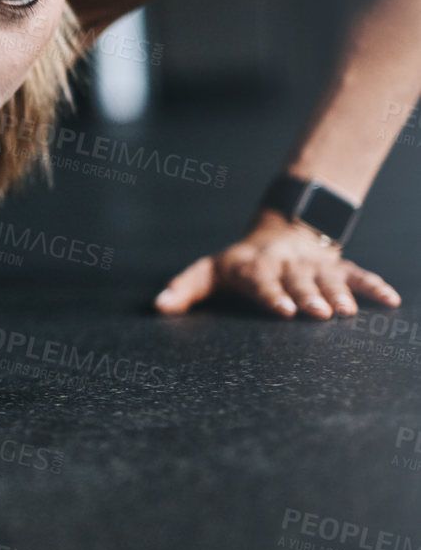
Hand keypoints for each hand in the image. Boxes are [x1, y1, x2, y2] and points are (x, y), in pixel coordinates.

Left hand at [154, 210, 401, 317]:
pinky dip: (374, 286)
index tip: (282, 311)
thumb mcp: (207, 272)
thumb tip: (159, 307)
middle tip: (320, 314)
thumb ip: (185, 289)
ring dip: (340, 293)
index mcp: (254, 268)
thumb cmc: (238, 265)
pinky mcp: (337, 267)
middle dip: (309, 296)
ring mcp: (314, 267)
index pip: (262, 282)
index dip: (272, 295)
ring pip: (329, 279)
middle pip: (298, 282)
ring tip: (348, 311)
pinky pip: (358, 275)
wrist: (281, 235)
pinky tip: (390, 301)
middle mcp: (286, 266)